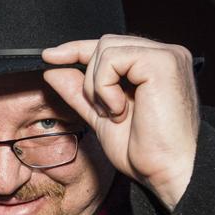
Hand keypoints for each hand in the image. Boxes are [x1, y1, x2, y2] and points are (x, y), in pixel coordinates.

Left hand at [42, 35, 198, 209]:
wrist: (165, 171)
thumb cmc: (144, 151)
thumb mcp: (101, 116)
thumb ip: (80, 92)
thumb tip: (53, 70)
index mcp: (153, 66)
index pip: (109, 46)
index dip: (76, 49)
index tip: (48, 56)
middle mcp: (164, 55)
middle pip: (104, 43)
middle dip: (89, 79)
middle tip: (103, 111)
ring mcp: (166, 55)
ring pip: (105, 49)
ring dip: (97, 87)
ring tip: (115, 113)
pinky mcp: (163, 62)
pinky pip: (112, 59)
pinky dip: (105, 88)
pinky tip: (120, 110)